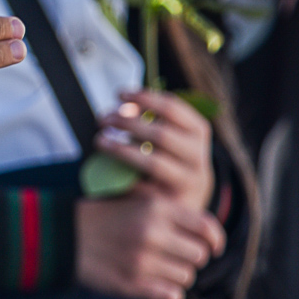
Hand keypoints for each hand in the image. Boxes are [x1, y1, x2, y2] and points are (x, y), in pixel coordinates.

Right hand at [75, 189, 223, 298]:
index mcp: (155, 207)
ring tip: (160, 266)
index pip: (205, 227)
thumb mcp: (137, 201)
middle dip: (192, 257)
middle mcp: (152, 232)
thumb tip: (209, 235)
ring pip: (186, 276)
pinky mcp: (133, 283)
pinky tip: (154, 283)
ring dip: (178, 274)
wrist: (65, 234)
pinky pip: (172, 295)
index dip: (215, 239)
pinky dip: (168, 291)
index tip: (214, 246)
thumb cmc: (105, 216)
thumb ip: (171, 213)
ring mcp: (143, 260)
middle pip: (199, 255)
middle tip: (176, 255)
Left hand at [94, 90, 215, 211]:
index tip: (119, 94)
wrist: (185, 202)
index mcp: (198, 131)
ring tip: (99, 140)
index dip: (145, 98)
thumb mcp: (170, 135)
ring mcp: (190, 183)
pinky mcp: (176, 205)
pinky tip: (108, 170)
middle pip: (162, 135)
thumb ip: (152, 118)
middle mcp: (199, 157)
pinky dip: (125, 177)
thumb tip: (126, 103)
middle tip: (102, 118)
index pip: (172, 108)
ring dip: (121, 149)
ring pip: (154, 163)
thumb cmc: (169, 158)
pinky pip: (146, 188)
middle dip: (128, 123)